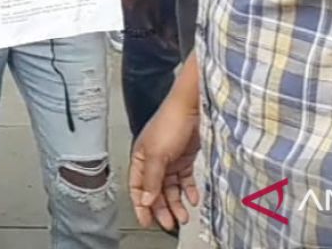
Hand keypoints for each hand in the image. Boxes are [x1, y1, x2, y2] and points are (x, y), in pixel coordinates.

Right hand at [130, 96, 200, 231]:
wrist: (193, 106)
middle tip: (169, 223)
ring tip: (183, 216)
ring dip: (176, 203)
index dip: (141, 205)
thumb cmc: (170, 121)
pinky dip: (189, 190)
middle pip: (155, 191)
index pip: (137, 187)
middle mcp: (154, 160)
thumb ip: (151, 179)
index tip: (146, 221)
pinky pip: (186, 179)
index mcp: (141, 158)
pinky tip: (194, 199)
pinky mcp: (186, 157)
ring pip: (171, 188)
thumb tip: (145, 200)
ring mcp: (171, 159)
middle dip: (161, 208)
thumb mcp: (157, 154)